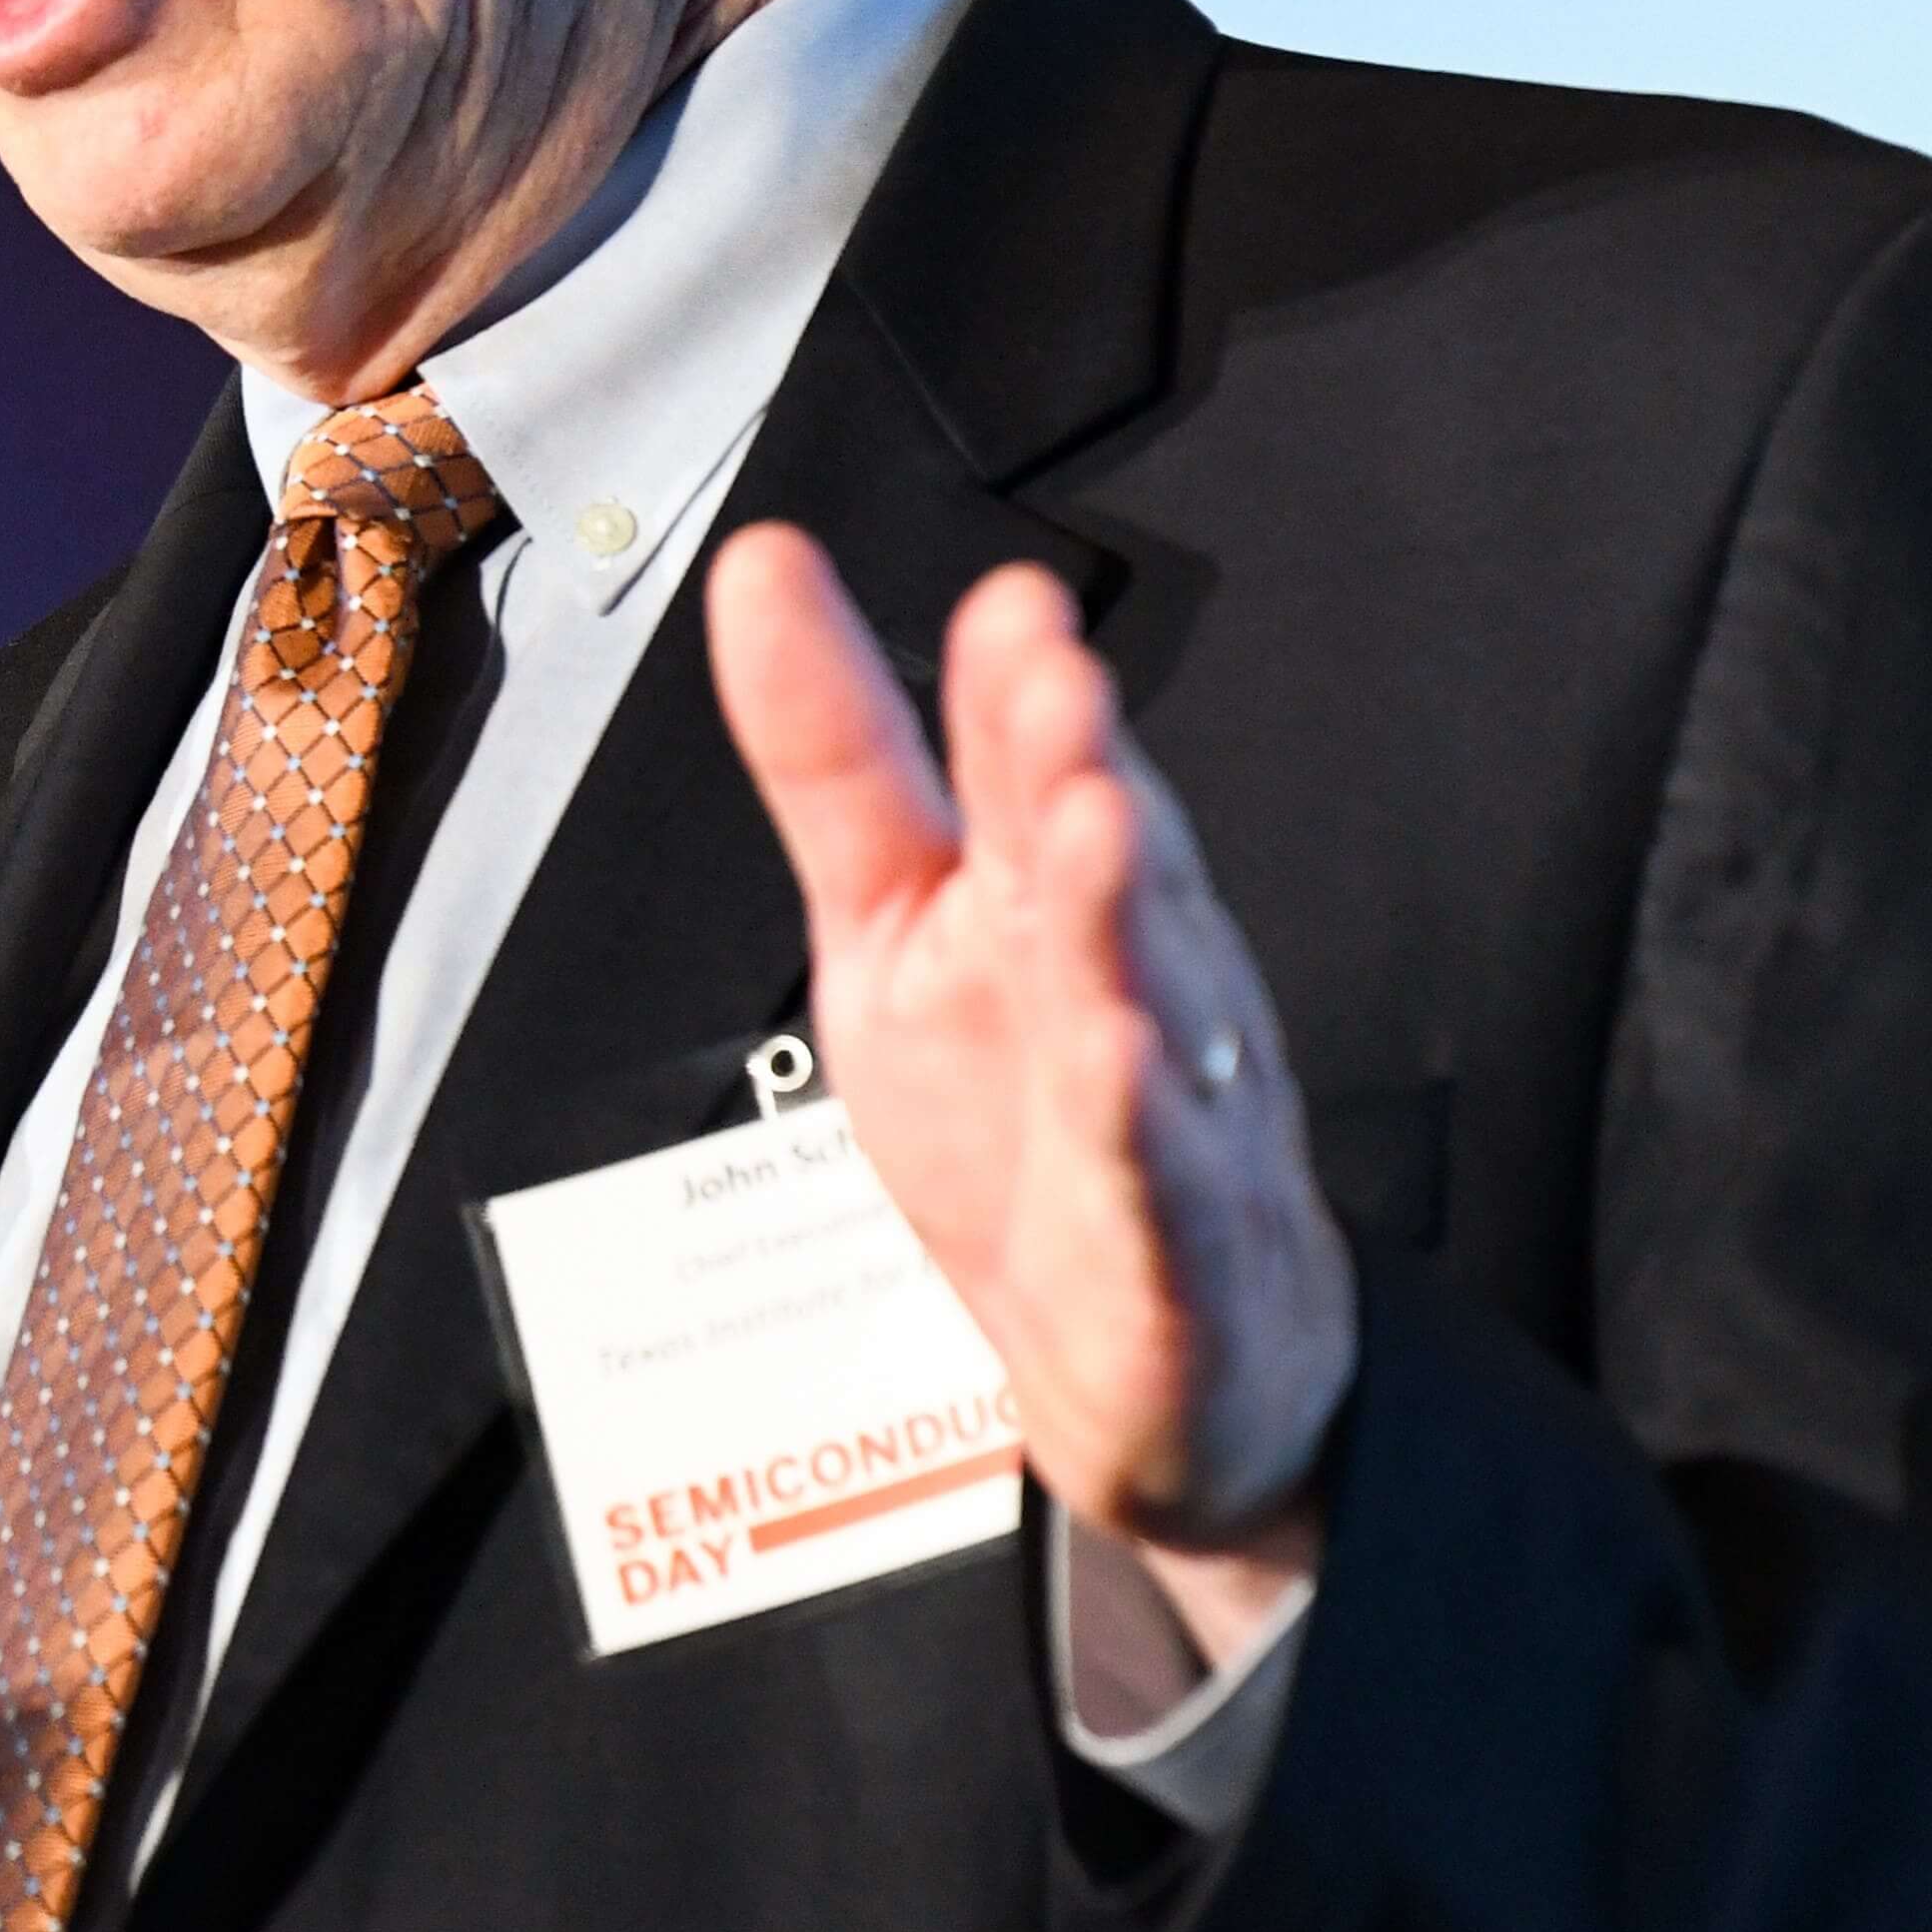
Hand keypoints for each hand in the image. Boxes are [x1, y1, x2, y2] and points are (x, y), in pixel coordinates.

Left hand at [702, 531, 1352, 1665]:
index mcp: (1058, 910)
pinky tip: (1127, 1073)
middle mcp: (1132, 1000)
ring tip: (1096, 832)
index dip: (1021, 698)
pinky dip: (1147, 1149)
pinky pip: (1160, 1212)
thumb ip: (839, 751)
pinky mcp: (1170, 1283)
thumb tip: (762, 565)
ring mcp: (1164, 1141)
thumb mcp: (893, 918)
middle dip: (1082, 779)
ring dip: (1123, 931)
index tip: (1008, 602)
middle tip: (1052, 685)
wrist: (1160, 1367)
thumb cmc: (1023, 1118)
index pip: (1040, 787)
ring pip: (1149, 1027)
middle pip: (1107, 881)